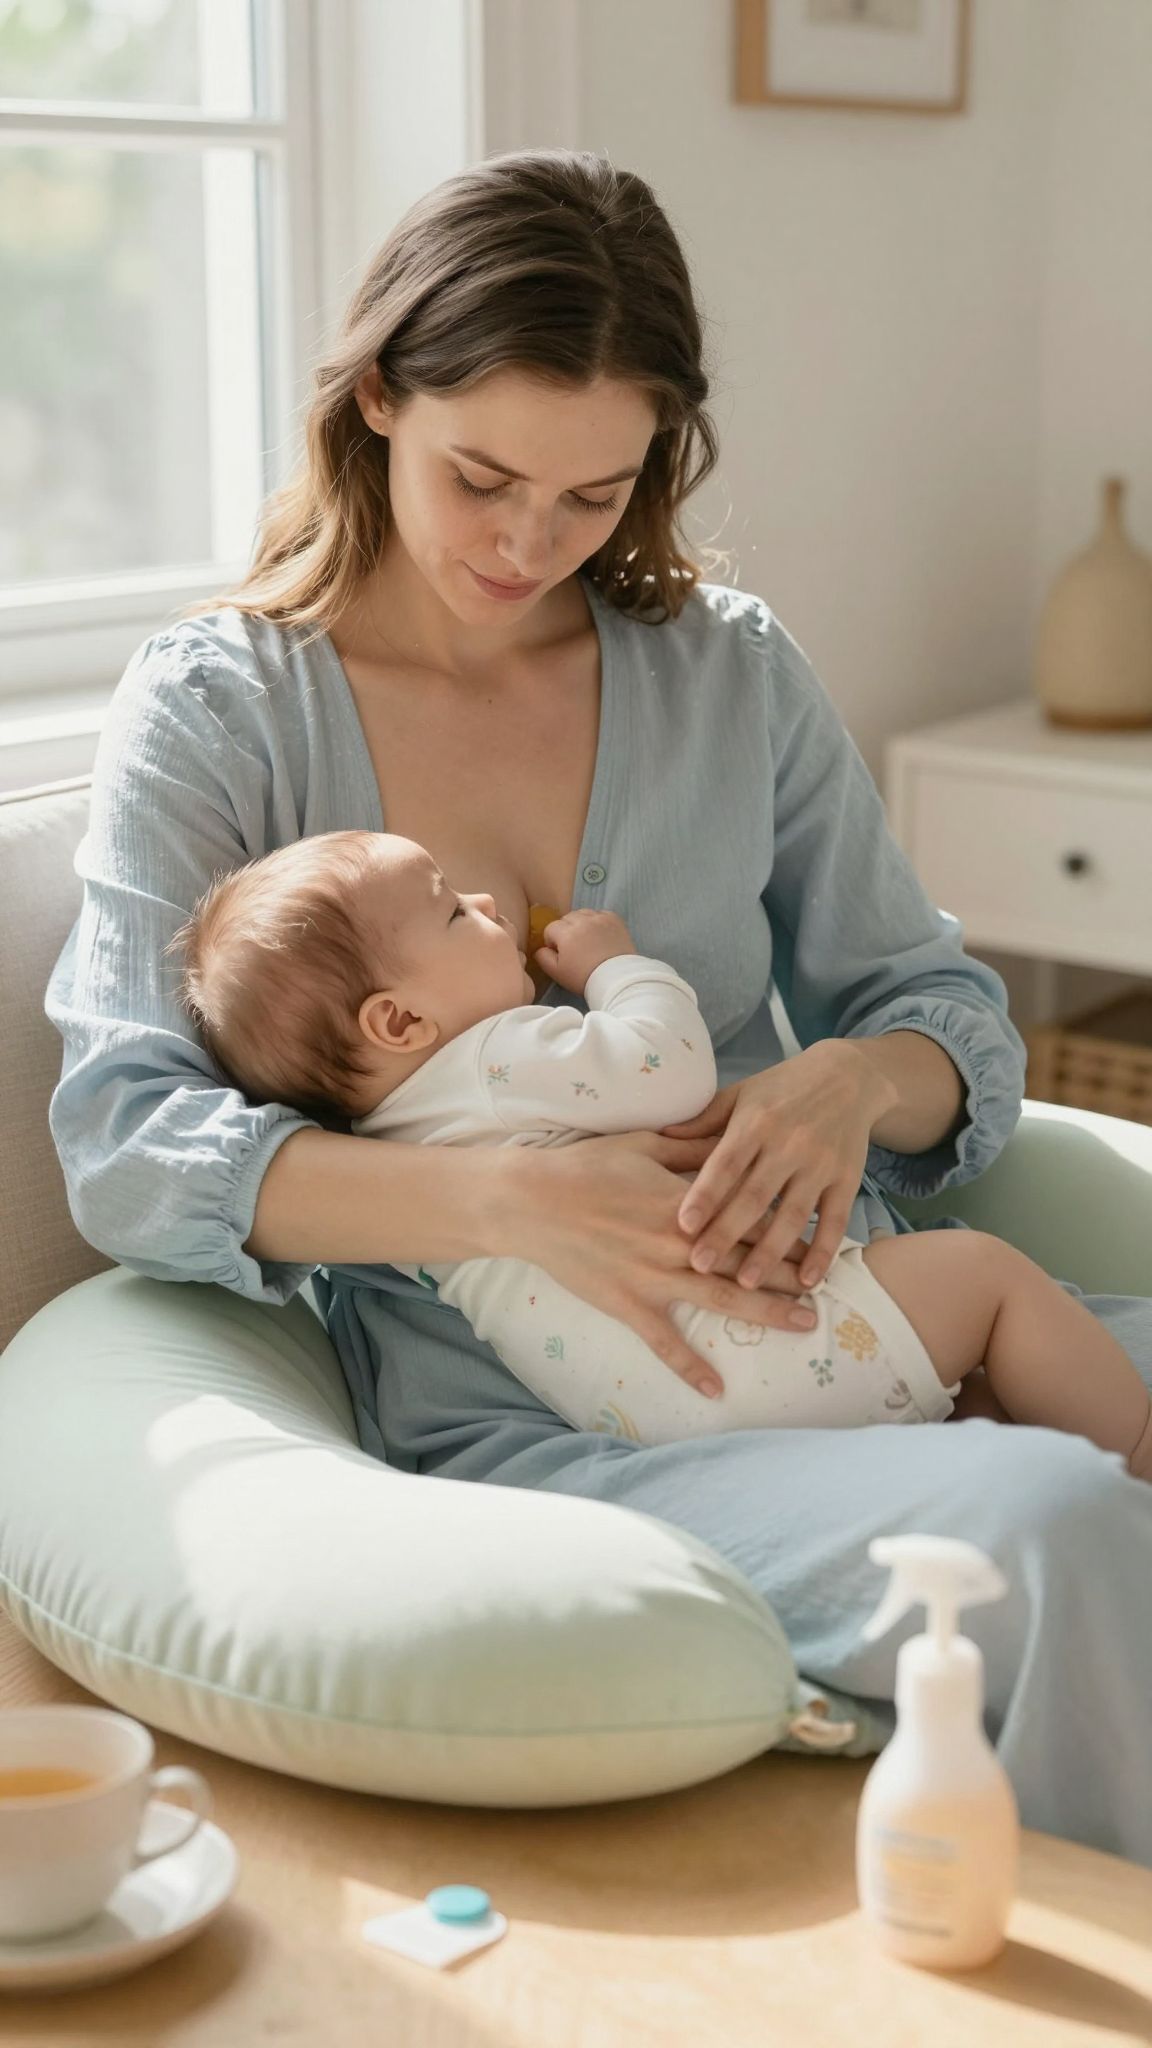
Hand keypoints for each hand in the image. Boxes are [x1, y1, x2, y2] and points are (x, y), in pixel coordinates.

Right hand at [494, 1129, 819, 1398]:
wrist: (531, 1202)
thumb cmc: (585, 1166)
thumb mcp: (646, 1146)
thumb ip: (694, 1153)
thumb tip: (733, 1145)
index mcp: (687, 1203)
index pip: (751, 1216)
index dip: (790, 1228)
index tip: (822, 1234)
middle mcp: (679, 1244)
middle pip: (750, 1262)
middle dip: (794, 1273)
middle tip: (834, 1285)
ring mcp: (654, 1278)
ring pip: (722, 1301)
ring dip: (767, 1314)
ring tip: (807, 1324)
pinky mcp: (628, 1305)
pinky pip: (664, 1344)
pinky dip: (690, 1368)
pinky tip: (717, 1389)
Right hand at [533, 908, 637, 994]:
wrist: (617, 979)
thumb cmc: (584, 978)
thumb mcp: (557, 972)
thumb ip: (543, 957)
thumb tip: (540, 948)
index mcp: (565, 933)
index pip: (550, 928)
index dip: (553, 942)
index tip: (561, 954)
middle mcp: (582, 920)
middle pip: (566, 918)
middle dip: (566, 930)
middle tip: (574, 948)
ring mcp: (599, 918)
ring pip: (583, 913)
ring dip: (581, 923)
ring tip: (587, 939)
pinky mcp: (614, 919)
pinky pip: (600, 914)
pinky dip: (597, 922)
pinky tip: (600, 935)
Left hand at [661, 1040, 895, 1292]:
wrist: (848, 1076)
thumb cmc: (782, 1088)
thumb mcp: (741, 1094)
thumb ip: (704, 1120)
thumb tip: (661, 1135)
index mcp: (756, 1122)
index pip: (726, 1164)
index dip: (705, 1195)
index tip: (683, 1225)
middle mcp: (788, 1144)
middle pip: (754, 1196)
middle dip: (727, 1234)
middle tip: (700, 1266)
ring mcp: (820, 1164)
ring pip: (793, 1214)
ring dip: (771, 1252)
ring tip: (748, 1284)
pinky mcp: (847, 1179)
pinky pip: (835, 1220)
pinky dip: (823, 1251)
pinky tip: (807, 1280)